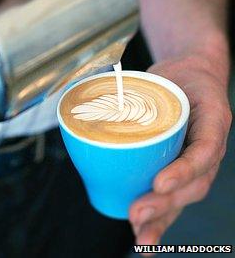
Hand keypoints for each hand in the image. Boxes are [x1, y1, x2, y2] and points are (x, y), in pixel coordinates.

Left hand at [129, 55, 231, 253]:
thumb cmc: (182, 79)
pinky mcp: (177, 166)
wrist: (190, 78)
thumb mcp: (174, 75)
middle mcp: (206, 148)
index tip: (160, 183)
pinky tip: (142, 232)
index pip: (204, 151)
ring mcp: (194, 161)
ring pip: (183, 196)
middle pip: (193, 184)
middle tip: (137, 213)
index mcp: (212, 123)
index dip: (184, 170)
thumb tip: (98, 97)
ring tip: (140, 235)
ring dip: (162, 219)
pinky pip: (173, 194)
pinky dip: (159, 216)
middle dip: (166, 204)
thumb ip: (148, 88)